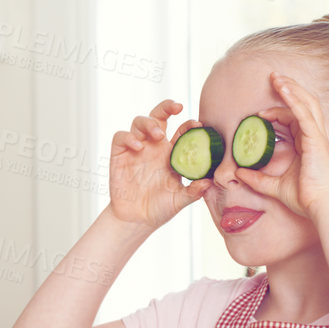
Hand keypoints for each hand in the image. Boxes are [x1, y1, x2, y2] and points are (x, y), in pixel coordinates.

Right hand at [107, 99, 213, 228]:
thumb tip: (209, 182)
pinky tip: (138, 147)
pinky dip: (129, 137)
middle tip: (177, 107)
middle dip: (166, 107)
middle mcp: (153, 147)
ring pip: (139, 122)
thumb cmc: (160, 209)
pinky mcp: (119, 155)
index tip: (198, 125)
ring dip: (149, 123)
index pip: (180, 131)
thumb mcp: (180, 201)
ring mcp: (136, 149)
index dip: (188, 124)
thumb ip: (193, 191)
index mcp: (171, 154)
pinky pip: (121, 137)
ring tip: (158, 134)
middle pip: (158, 117)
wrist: (136, 220)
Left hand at [234, 75, 328, 219]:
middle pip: (303, 105)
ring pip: (305, 104)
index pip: (293, 119)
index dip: (277, 112)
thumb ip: (257, 179)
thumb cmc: (303, 198)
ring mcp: (316, 136)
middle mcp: (313, 137)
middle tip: (273, 77)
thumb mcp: (273, 187)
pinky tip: (283, 89)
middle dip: (289, 89)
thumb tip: (238, 174)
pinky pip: (304, 113)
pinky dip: (294, 99)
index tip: (259, 115)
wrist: (318, 206)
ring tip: (277, 77)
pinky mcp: (316, 138)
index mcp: (306, 144)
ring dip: (291, 89)